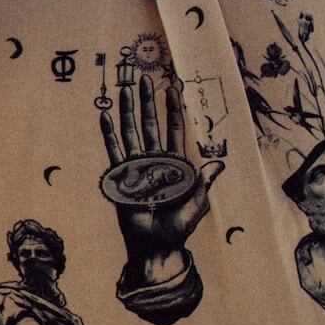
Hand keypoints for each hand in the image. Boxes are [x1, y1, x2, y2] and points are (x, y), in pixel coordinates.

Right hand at [99, 64, 222, 284]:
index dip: (173, 110)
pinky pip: (115, 151)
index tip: (172, 88)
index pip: (174, 131)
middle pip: (151, 125)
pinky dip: (110, 134)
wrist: (156, 245)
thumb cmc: (178, 228)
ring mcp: (137, 167)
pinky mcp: (122, 177)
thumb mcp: (197, 204)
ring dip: (127, 111)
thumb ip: (204, 182)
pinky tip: (105, 116)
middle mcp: (155, 161)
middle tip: (144, 79)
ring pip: (132, 132)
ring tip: (124, 90)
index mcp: (175, 165)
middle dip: (148, 102)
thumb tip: (219, 163)